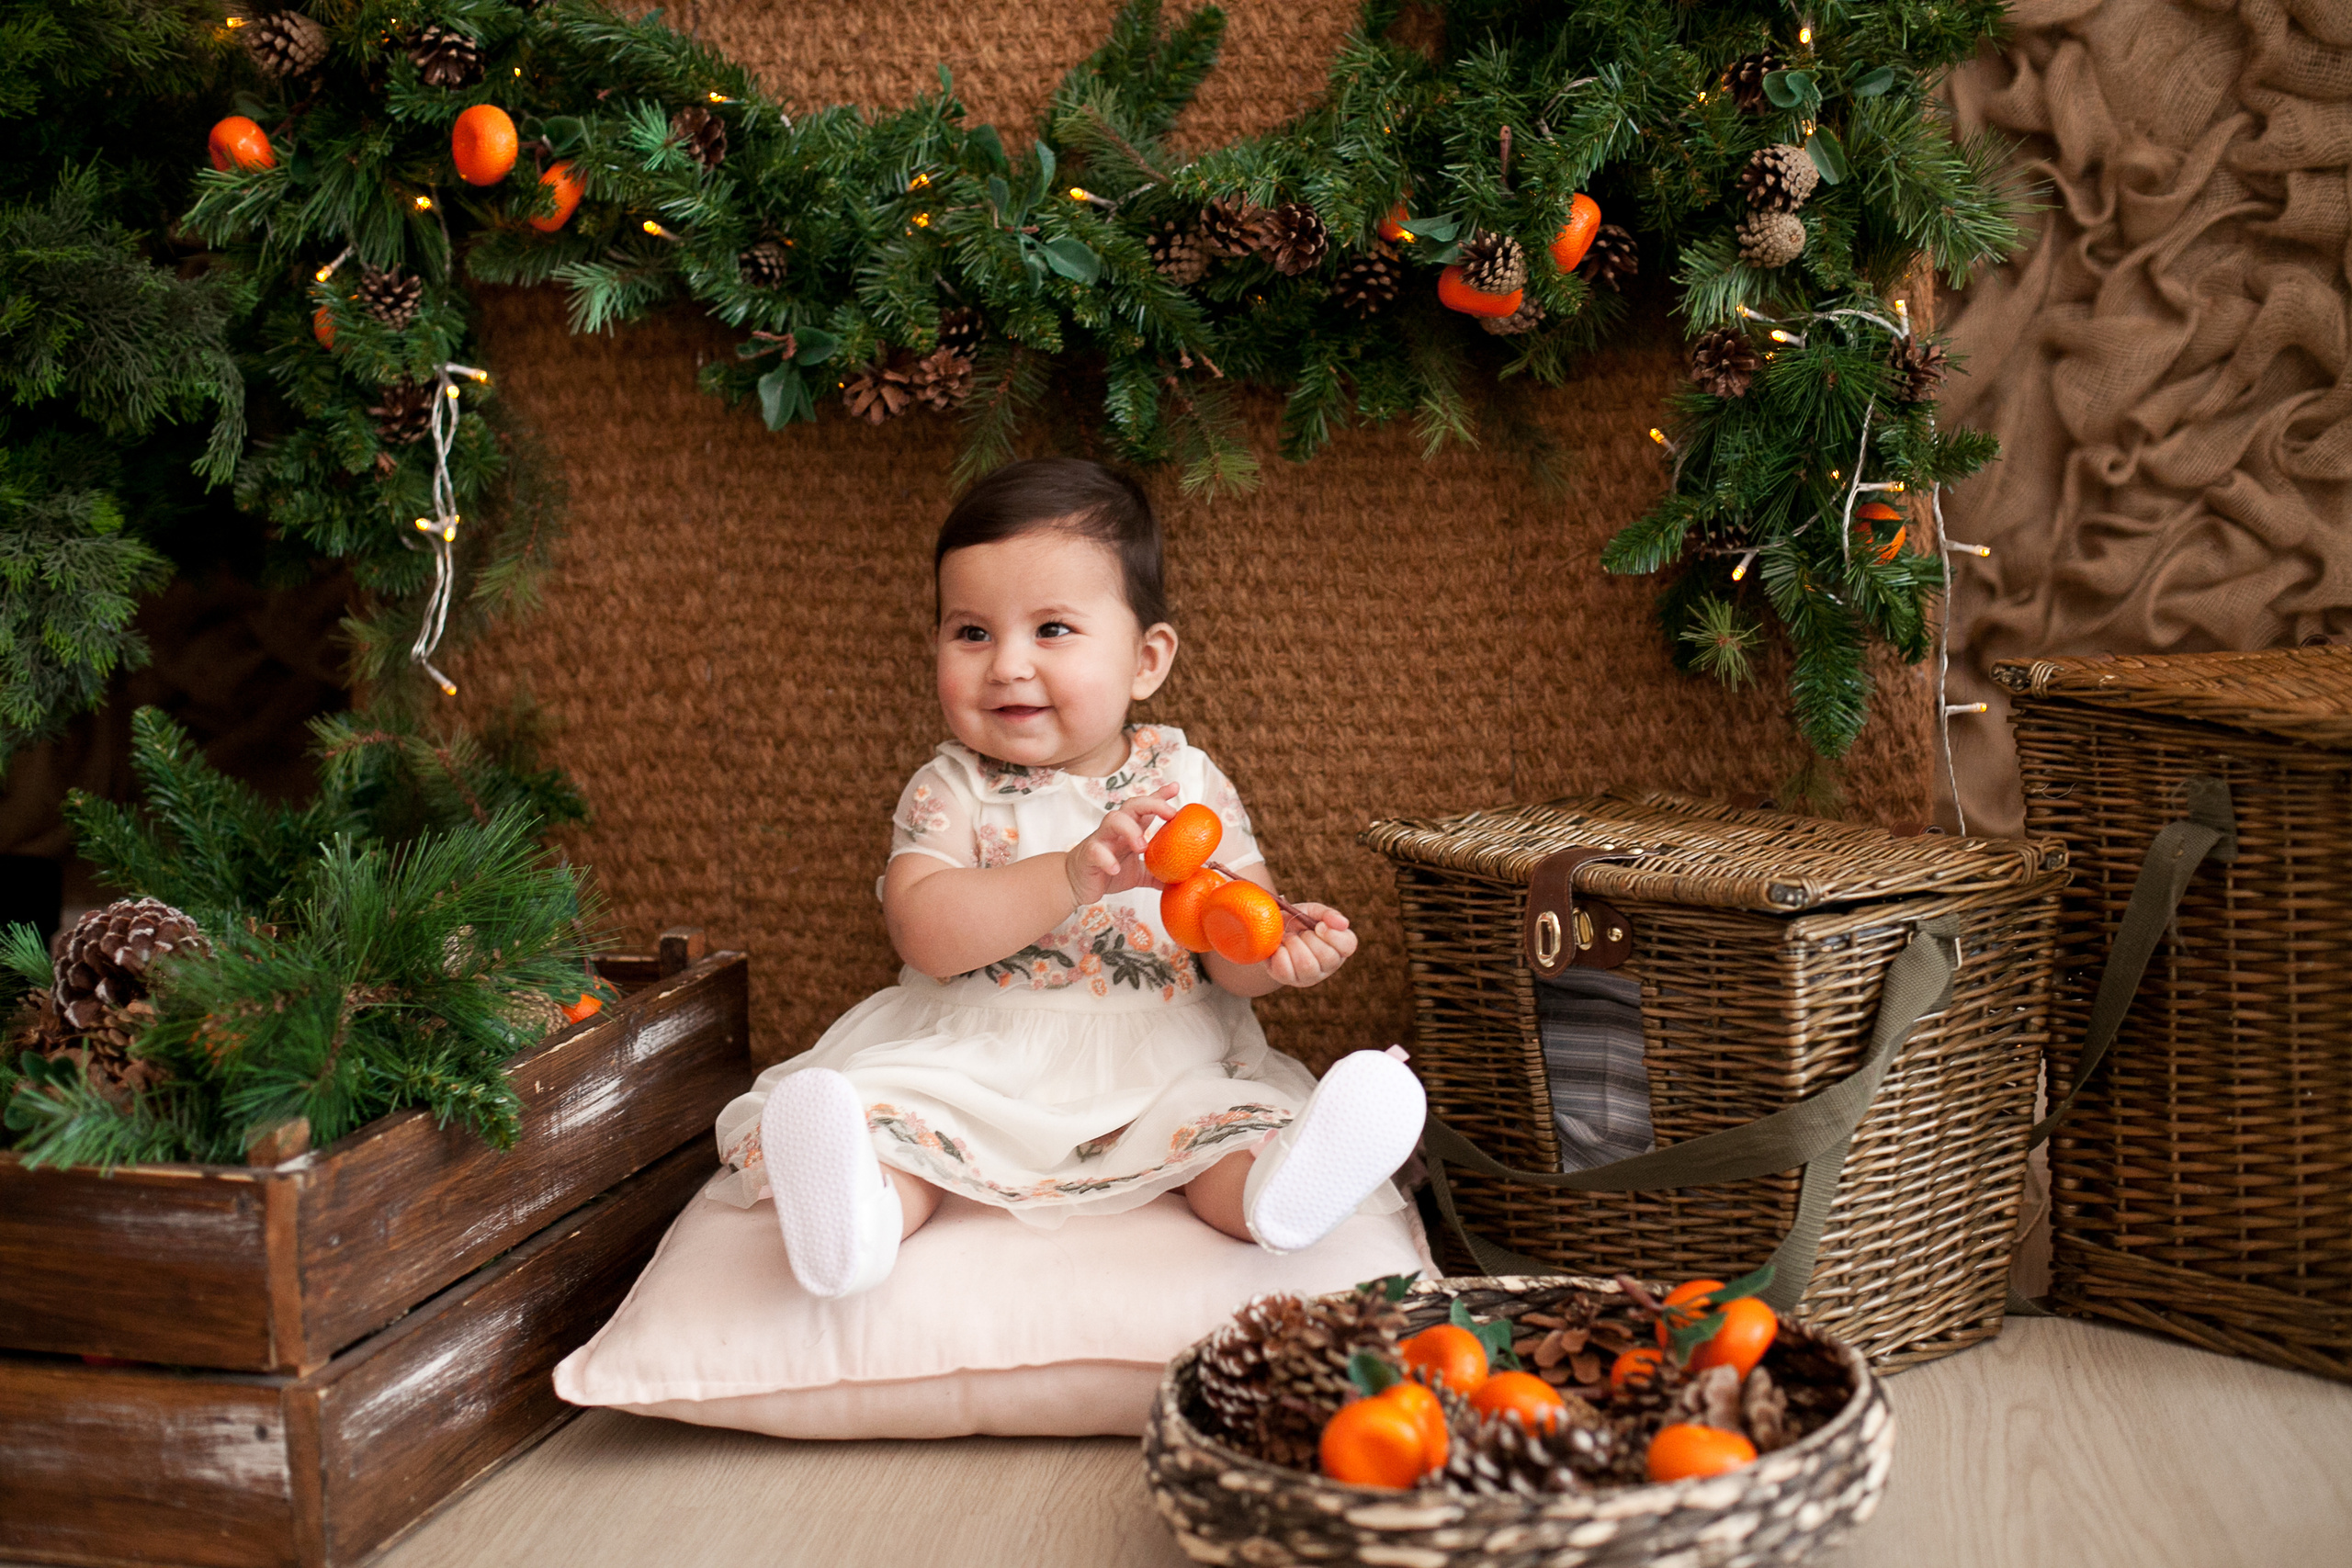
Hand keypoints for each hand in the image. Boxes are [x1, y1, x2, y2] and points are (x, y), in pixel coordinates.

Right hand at [1064, 785, 1178, 906]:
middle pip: (1132, 805)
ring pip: (1113, 820)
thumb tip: (1183, 880)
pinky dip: (1106, 858)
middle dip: (1152, 803)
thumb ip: (1157, 874)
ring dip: (1130, 829)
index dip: (1160, 795)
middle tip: (1170, 814)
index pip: (1146, 807)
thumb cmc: (1106, 872)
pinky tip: (1115, 869)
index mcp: (1129, 830)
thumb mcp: (1138, 874)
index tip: (1176, 787)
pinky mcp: (1088, 854)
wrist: (1075, 884)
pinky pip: (1096, 850)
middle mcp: (1116, 830)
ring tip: (1142, 847)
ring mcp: (1101, 839)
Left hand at [1264, 903, 1356, 988]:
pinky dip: (1279, 954)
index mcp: (1339, 946)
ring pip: (1307, 965)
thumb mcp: (1311, 911)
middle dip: (1309, 938)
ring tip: (1288, 938)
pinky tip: (1280, 948)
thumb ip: (1327, 914)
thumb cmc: (1296, 921)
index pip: (1348, 945)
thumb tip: (1343, 923)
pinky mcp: (1289, 980)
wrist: (1269, 932)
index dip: (1333, 935)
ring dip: (1294, 945)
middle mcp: (1328, 965)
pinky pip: (1286, 970)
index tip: (1318, 926)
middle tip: (1300, 932)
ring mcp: (1309, 976)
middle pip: (1328, 957)